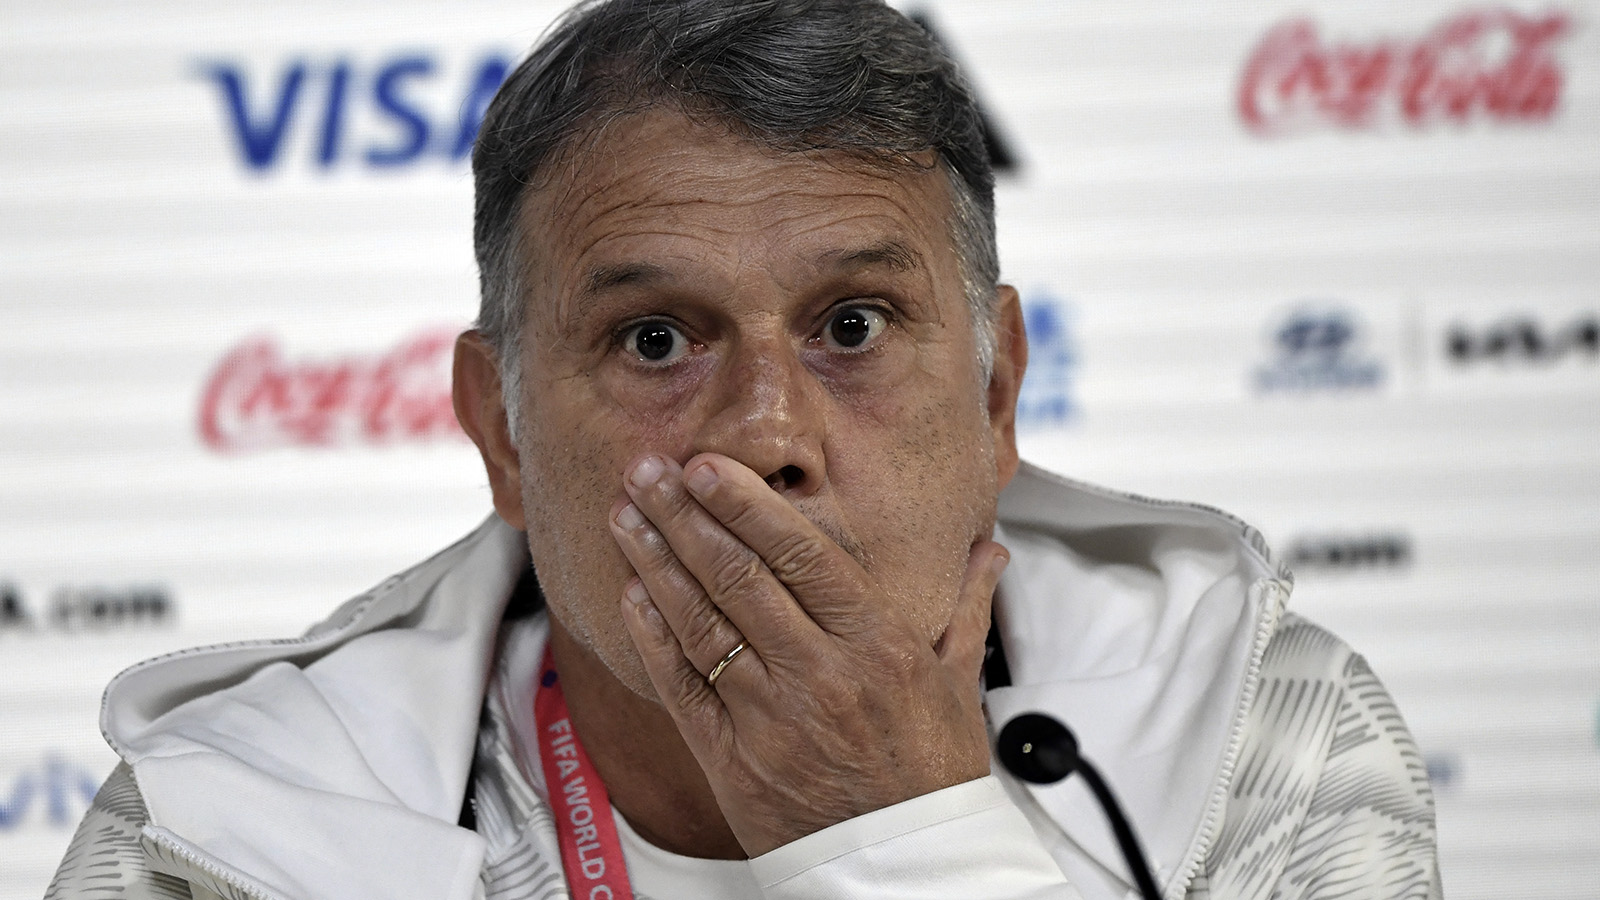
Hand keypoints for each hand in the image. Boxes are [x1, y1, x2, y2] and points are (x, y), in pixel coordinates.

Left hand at [609, 452, 1008, 855]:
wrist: (908, 872)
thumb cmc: (932, 776)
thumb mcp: (959, 683)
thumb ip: (965, 606)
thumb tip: (990, 549)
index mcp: (878, 646)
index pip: (800, 556)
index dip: (745, 506)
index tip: (707, 466)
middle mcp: (820, 675)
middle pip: (738, 577)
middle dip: (684, 516)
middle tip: (647, 471)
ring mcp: (770, 718)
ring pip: (700, 623)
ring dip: (655, 562)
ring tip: (626, 515)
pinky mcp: (732, 759)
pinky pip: (682, 686)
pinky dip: (653, 636)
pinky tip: (632, 594)